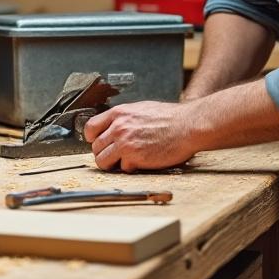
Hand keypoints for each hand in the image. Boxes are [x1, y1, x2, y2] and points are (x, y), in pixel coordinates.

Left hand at [83, 101, 199, 171]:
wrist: (187, 126)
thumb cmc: (170, 118)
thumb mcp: (141, 109)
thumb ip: (124, 118)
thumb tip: (112, 126)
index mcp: (118, 113)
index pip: (90, 128)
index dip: (94, 138)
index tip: (100, 143)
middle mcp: (118, 128)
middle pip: (95, 147)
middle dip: (104, 153)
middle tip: (116, 155)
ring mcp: (125, 143)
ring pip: (102, 161)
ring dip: (112, 164)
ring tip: (125, 161)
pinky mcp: (134, 158)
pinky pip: (122, 168)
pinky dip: (130, 169)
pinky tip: (141, 163)